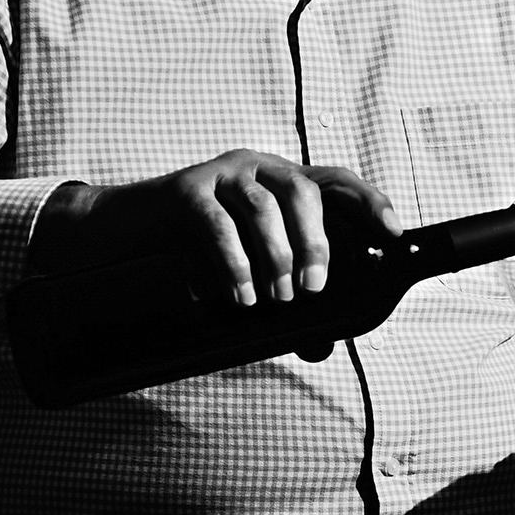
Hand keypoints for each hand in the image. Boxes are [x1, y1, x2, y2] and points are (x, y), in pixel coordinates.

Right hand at [29, 150, 401, 304]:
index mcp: (282, 182)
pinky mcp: (185, 190)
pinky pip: (216, 222)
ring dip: (274, 256)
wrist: (121, 235)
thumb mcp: (244, 270)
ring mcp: (220, 175)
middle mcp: (258, 170)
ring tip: (272, 298)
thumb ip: (281, 297)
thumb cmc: (192, 251)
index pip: (337, 180)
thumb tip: (320, 344)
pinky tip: (238, 294)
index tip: (393, 234)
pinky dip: (232, 262)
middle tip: (313, 288)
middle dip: (316, 242)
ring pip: (262, 205)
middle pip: (303, 192)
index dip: (370, 202)